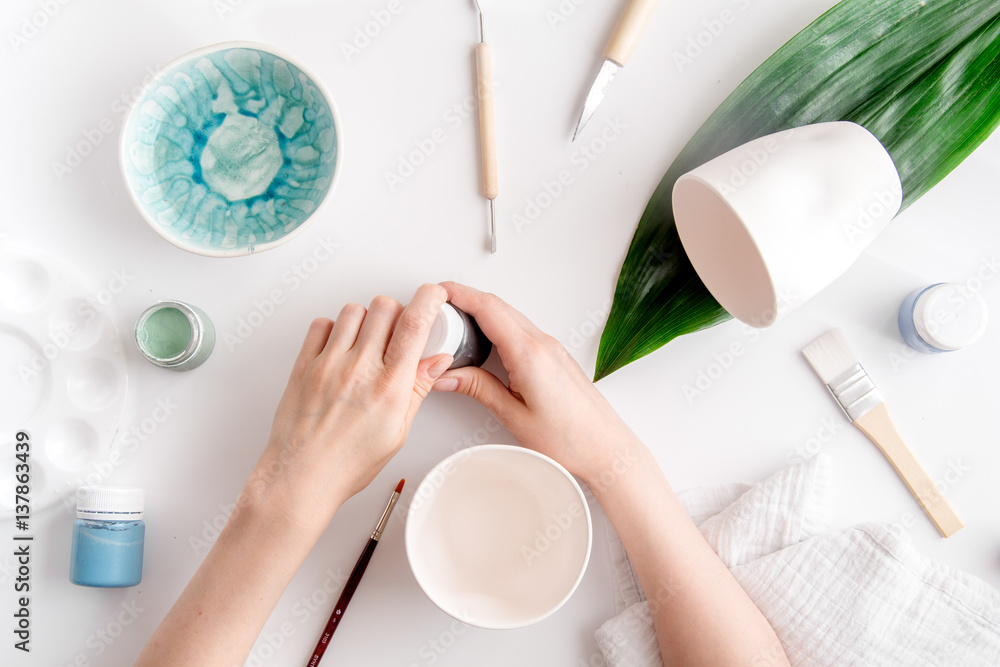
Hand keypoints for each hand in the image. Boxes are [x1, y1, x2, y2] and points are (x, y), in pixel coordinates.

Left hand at [245, 284, 452, 531]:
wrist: (302, 477)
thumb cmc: (347, 463)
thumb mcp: (397, 431)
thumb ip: (417, 389)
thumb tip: (437, 361)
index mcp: (389, 386)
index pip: (415, 324)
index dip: (429, 299)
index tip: (434, 295)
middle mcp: (359, 368)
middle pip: (385, 306)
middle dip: (396, 313)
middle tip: (395, 333)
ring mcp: (329, 364)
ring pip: (353, 310)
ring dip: (365, 319)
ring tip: (365, 343)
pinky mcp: (304, 364)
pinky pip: (321, 324)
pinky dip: (333, 329)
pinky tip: (339, 349)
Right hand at [432, 282, 641, 486]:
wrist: (606, 449)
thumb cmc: (570, 439)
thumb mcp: (513, 416)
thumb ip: (478, 389)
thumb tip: (447, 375)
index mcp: (529, 354)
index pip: (488, 309)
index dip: (458, 294)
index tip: (437, 291)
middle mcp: (543, 344)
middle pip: (497, 306)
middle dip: (465, 300)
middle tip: (438, 311)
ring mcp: (552, 348)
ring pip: (510, 316)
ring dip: (482, 313)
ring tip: (456, 327)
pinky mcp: (555, 356)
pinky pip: (521, 329)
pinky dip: (498, 327)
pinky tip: (485, 342)